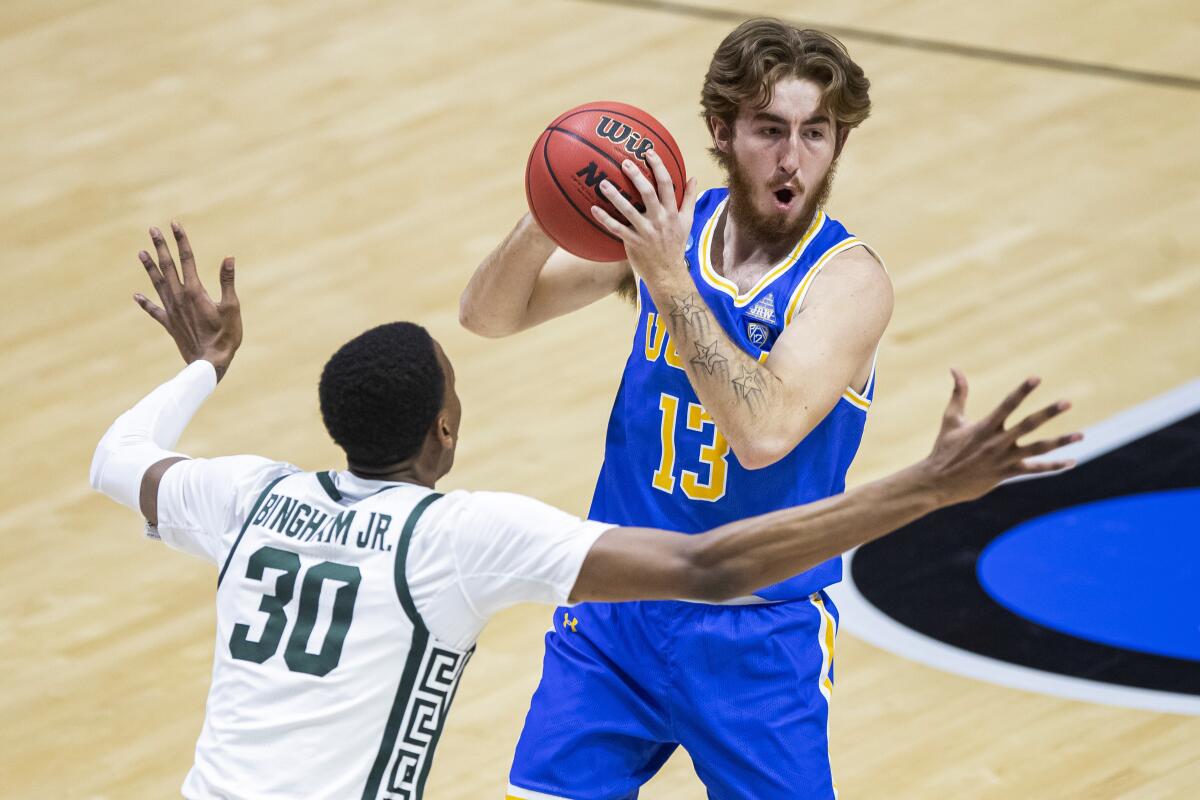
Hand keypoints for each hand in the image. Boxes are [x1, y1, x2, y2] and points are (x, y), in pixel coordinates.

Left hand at [134, 222, 241, 380]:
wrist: (209, 363)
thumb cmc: (225, 336)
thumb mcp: (232, 307)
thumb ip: (227, 281)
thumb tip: (228, 258)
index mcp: (194, 291)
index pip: (186, 259)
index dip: (180, 240)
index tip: (174, 224)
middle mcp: (179, 297)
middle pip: (168, 266)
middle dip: (161, 247)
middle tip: (153, 230)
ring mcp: (171, 311)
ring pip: (157, 283)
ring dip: (149, 267)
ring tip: (141, 252)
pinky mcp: (169, 324)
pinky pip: (154, 311)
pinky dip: (145, 303)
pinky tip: (136, 296)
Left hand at [591, 150, 698, 284]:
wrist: (668, 273)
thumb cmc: (676, 244)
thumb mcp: (688, 221)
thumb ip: (690, 198)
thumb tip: (693, 178)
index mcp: (672, 212)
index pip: (667, 184)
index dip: (658, 166)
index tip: (648, 152)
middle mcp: (659, 220)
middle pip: (648, 193)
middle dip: (637, 176)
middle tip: (624, 163)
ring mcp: (645, 231)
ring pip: (629, 210)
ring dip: (615, 196)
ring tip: (603, 183)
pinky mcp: (633, 242)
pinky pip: (617, 229)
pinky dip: (605, 219)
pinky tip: (593, 209)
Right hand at [923, 369, 1081, 503]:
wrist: (937, 482)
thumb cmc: (943, 449)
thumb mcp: (950, 419)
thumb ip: (958, 393)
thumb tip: (955, 368)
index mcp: (985, 426)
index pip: (1007, 405)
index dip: (1022, 391)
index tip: (1037, 378)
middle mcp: (997, 442)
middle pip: (1027, 425)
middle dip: (1048, 413)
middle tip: (1067, 402)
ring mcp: (1003, 459)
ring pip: (1037, 449)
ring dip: (1060, 442)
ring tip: (1081, 435)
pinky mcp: (1006, 474)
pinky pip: (1034, 469)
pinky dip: (1053, 466)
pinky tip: (1071, 461)